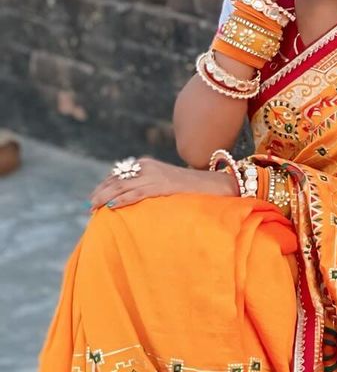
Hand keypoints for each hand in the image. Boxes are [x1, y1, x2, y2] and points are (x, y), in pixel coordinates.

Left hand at [89, 158, 237, 210]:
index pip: (119, 174)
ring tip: (94, 207)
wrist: (213, 184)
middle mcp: (147, 166)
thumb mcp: (164, 182)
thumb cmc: (189, 187)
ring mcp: (155, 176)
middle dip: (101, 191)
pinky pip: (136, 193)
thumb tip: (130, 196)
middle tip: (90, 204)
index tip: (94, 196)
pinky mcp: (161, 186)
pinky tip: (111, 207)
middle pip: (117, 179)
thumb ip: (148, 185)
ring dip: (105, 197)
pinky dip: (122, 200)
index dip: (105, 185)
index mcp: (146, 164)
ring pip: (122, 186)